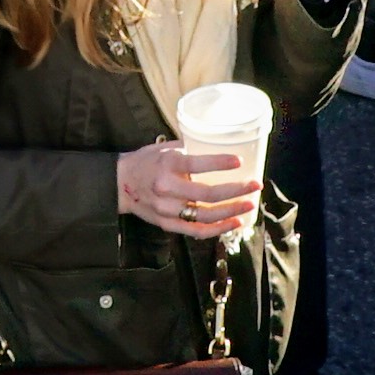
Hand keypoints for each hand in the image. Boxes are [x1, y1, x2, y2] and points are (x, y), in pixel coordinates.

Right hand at [112, 135, 261, 235]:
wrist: (119, 184)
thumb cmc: (146, 161)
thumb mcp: (164, 148)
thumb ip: (189, 149)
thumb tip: (219, 144)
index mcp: (167, 164)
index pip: (197, 164)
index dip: (220, 163)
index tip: (239, 162)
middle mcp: (166, 188)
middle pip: (207, 194)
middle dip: (235, 190)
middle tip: (255, 185)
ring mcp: (166, 209)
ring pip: (205, 216)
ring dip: (231, 212)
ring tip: (249, 204)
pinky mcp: (166, 223)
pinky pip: (196, 231)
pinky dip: (217, 229)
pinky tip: (234, 223)